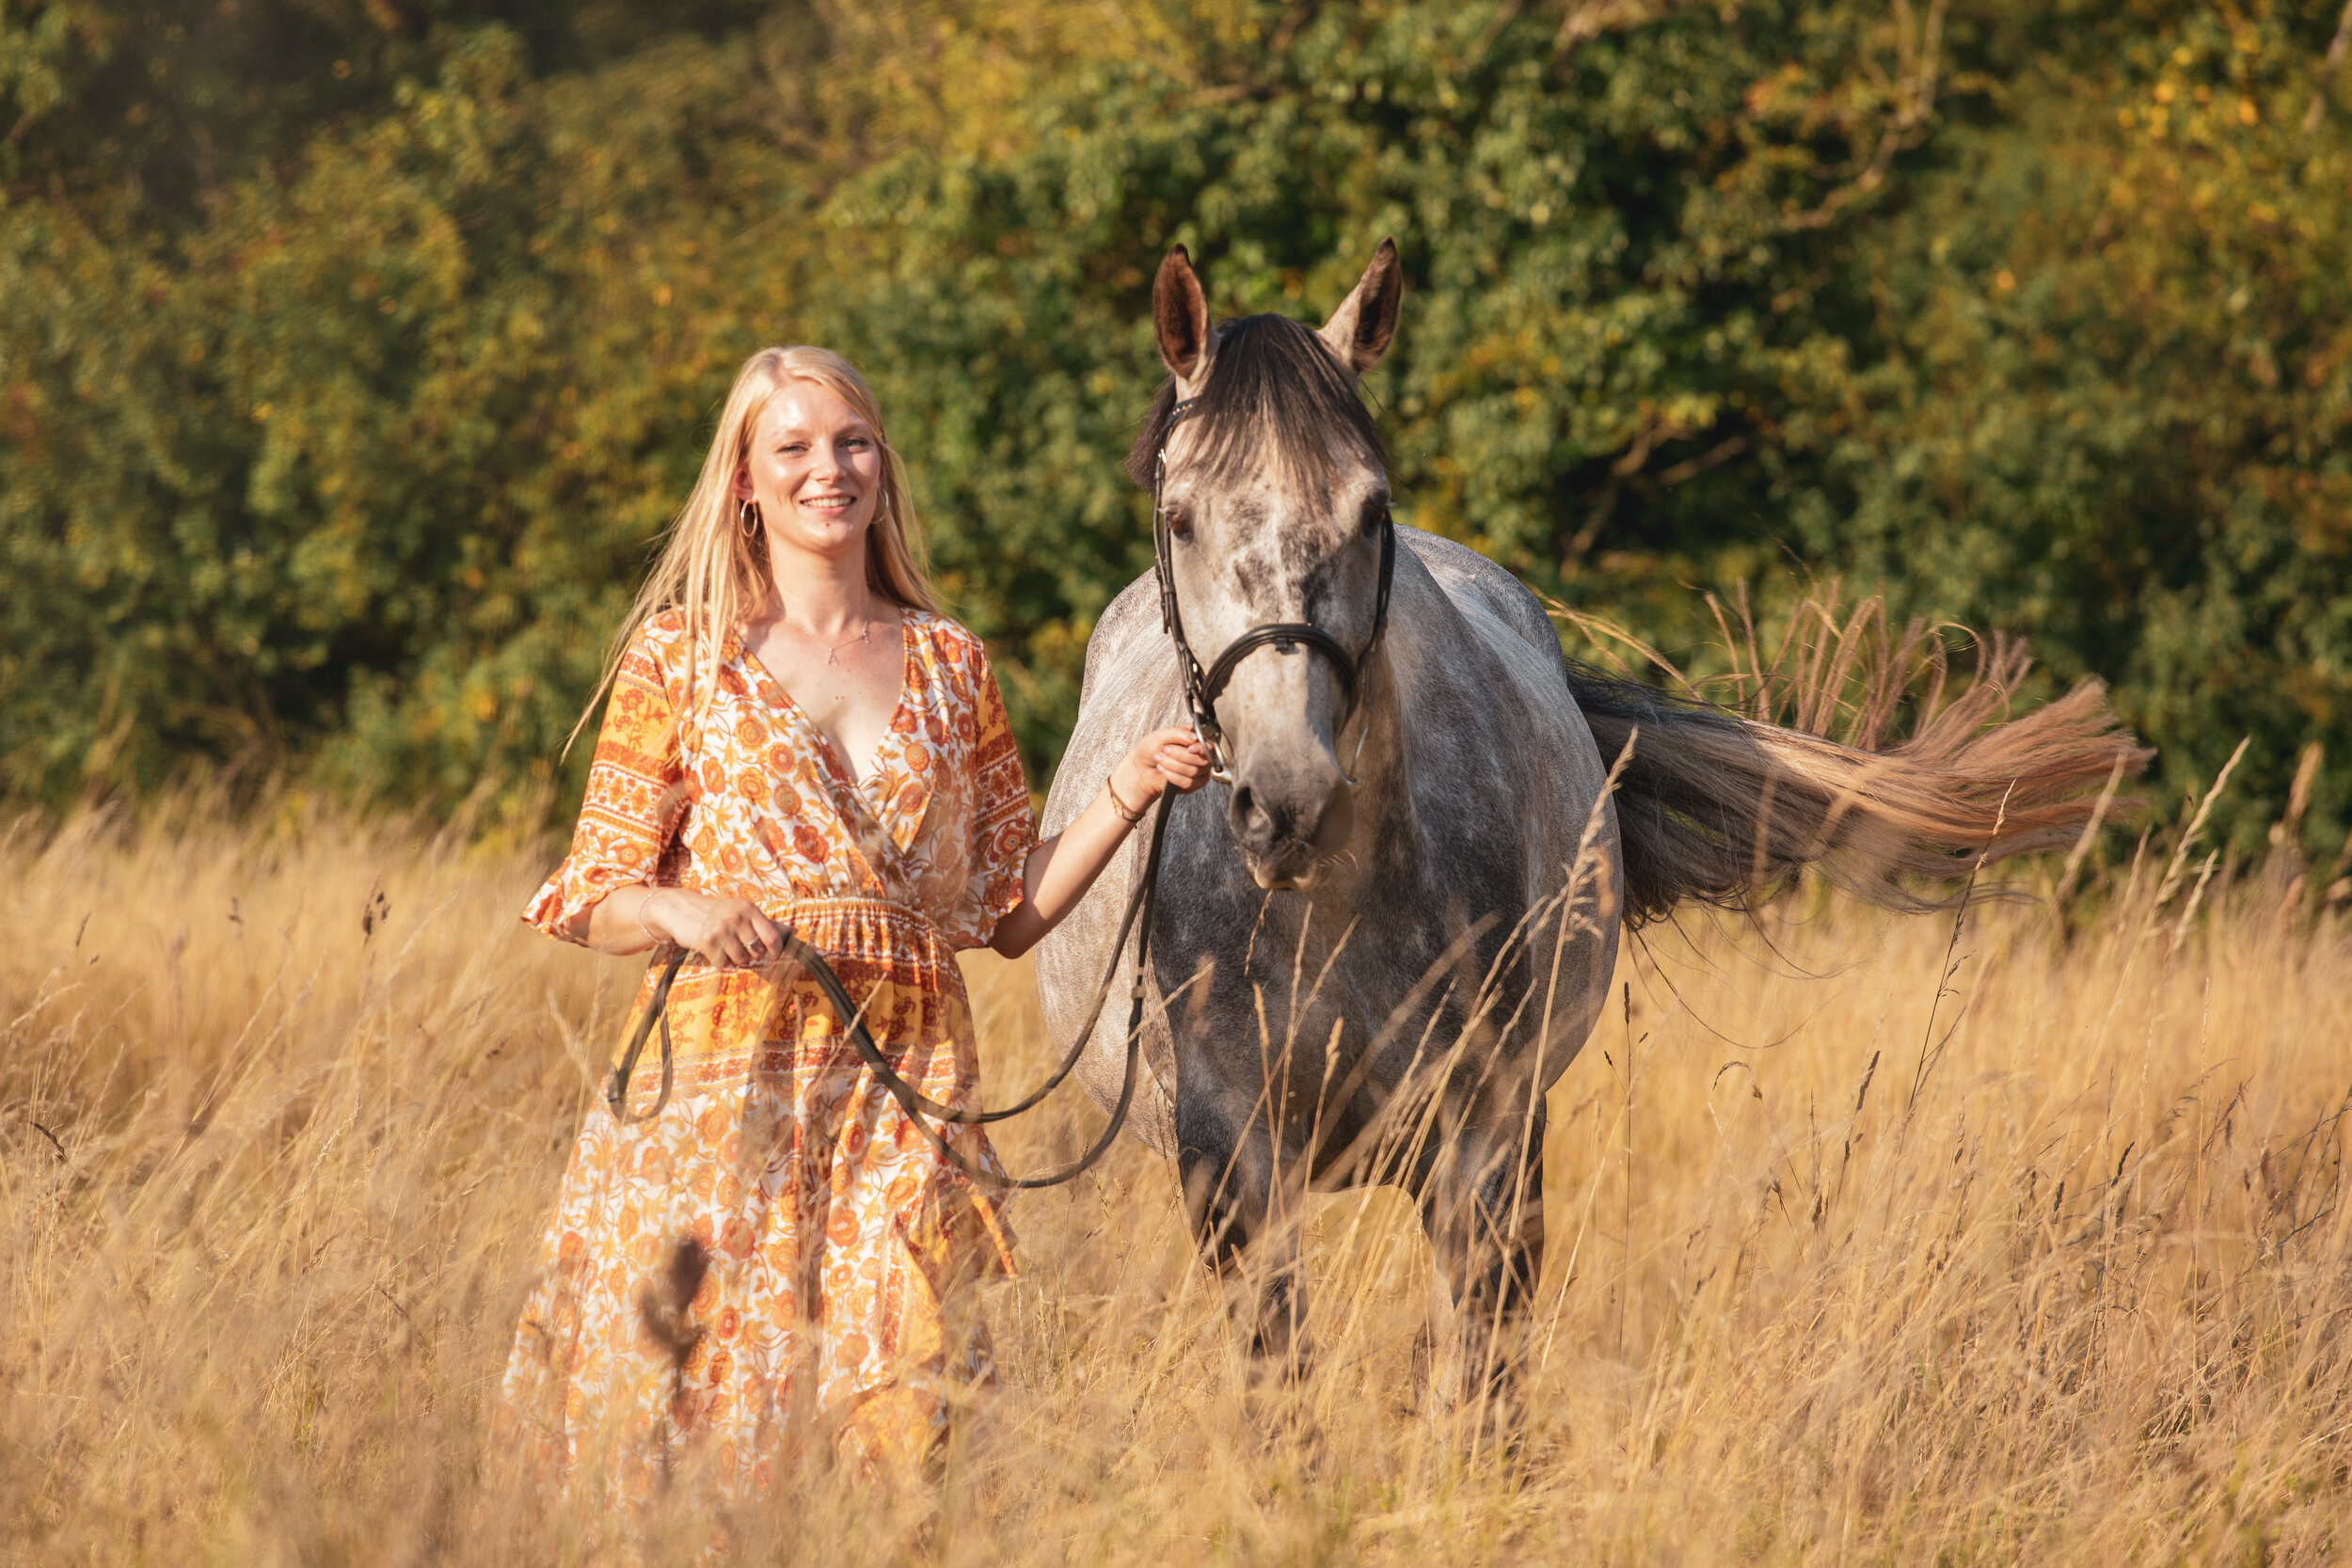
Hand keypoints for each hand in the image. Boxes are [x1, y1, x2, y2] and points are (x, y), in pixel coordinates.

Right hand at [643, 888, 789, 968]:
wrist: (678, 909)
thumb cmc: (716, 912)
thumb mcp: (742, 912)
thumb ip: (768, 923)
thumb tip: (794, 933)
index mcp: (749, 909)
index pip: (773, 937)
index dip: (776, 951)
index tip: (772, 956)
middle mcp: (738, 918)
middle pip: (757, 951)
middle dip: (750, 954)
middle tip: (736, 945)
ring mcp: (722, 930)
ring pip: (741, 960)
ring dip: (733, 958)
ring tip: (723, 946)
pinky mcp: (708, 942)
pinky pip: (722, 963)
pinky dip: (718, 961)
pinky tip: (711, 949)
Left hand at [1112, 726, 1212, 813]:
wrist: (1140, 769)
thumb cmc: (1150, 749)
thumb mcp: (1161, 735)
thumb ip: (1179, 732)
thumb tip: (1195, 737)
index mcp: (1195, 738)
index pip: (1208, 744)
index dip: (1201, 747)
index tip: (1189, 748)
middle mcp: (1199, 754)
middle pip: (1202, 759)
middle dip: (1180, 755)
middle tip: (1165, 750)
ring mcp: (1198, 770)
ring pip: (1194, 771)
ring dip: (1173, 765)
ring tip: (1161, 760)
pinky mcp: (1193, 784)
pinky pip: (1189, 783)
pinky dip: (1173, 776)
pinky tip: (1164, 771)